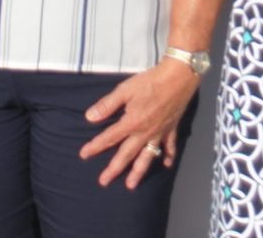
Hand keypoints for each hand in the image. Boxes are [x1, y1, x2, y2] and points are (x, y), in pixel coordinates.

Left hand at [79, 59, 199, 188]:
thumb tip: (89, 117)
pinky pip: (170, 147)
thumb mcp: (125, 89)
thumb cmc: (150, 81)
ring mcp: (159, 133)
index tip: (84, 154)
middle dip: (114, 169)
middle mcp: (144, 132)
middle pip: (127, 154)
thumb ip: (107, 105)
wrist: (178, 77)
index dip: (96, 146)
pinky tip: (166, 165)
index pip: (110, 137)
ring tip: (131, 184)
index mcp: (132, 122)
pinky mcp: (172, 129)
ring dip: (139, 171)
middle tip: (104, 181)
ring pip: (147, 156)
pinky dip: (168, 156)